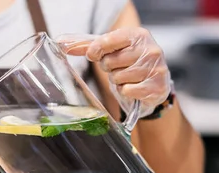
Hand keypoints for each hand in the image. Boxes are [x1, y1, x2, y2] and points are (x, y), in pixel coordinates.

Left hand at [57, 28, 171, 117]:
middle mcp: (150, 49)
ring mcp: (155, 68)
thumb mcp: (112, 51)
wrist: (154, 85)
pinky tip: (135, 87)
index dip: (95, 51)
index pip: (105, 41)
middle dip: (110, 68)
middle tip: (120, 68)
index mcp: (138, 35)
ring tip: (128, 78)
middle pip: (109, 62)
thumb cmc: (129, 65)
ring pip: (118, 78)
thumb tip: (61, 43)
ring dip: (118, 81)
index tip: (95, 55)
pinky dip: (126, 92)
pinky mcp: (156, 86)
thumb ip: (88, 46)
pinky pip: (127, 91)